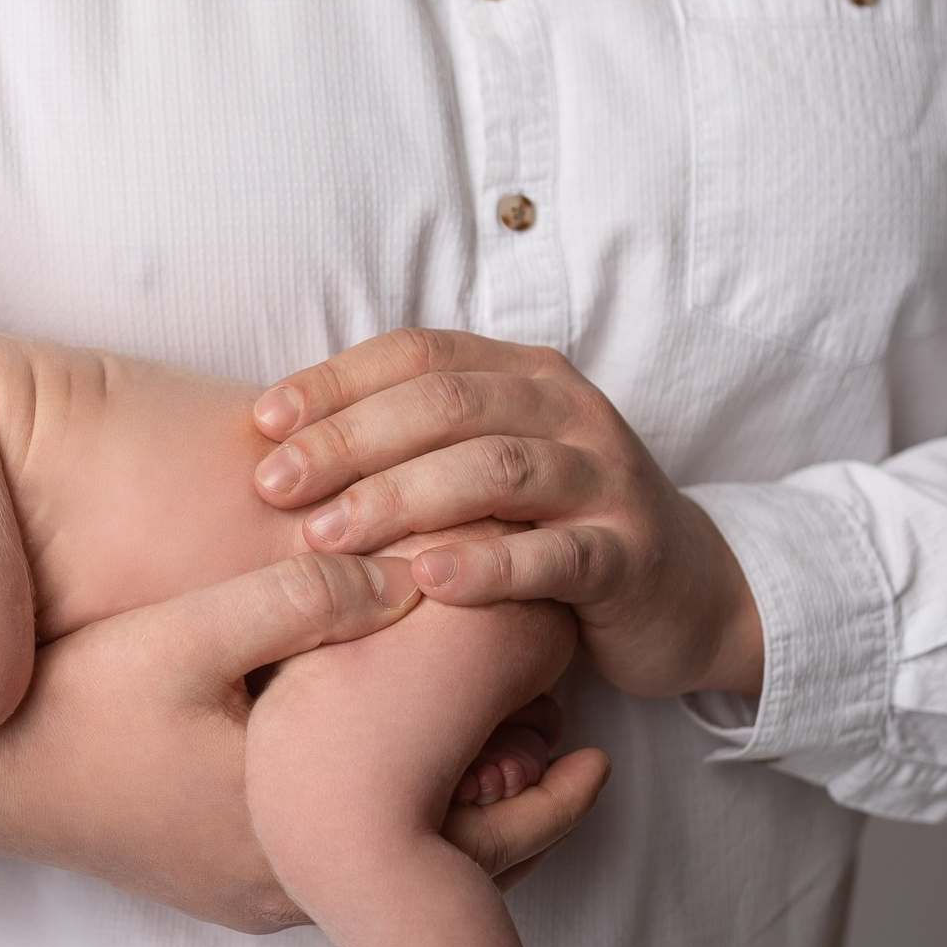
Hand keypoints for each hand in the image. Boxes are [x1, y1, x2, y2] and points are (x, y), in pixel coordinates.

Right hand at [0, 551, 611, 931]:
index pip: (462, 829)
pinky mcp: (231, 881)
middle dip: (510, 792)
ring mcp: (261, 894)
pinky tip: (400, 750)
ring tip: (508, 732)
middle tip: (569, 727)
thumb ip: (300, 597)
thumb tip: (407, 570)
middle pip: (447, 863)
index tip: (575, 706)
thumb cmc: (73, 707)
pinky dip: (391, 815)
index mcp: (301, 836)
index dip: (533, 771)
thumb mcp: (188, 634)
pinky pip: (347, 859)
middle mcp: (293, 890)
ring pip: (398, 865)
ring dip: (450, 802)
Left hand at [252, 328, 764, 698]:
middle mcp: (569, 410)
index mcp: (524, 374)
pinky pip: (556, 556)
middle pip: (446, 404)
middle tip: (274, 487)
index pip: (418, 353)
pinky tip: (428, 580)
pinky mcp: (630, 555)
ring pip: (496, 469)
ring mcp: (606, 479)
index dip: (335, 382)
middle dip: (350, 442)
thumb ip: (413, 444)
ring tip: (329, 535)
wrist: (685, 593)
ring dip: (402, 499)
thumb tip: (277, 442)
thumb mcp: (486, 468)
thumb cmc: (552, 529)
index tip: (261, 424)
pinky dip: (490, 566)